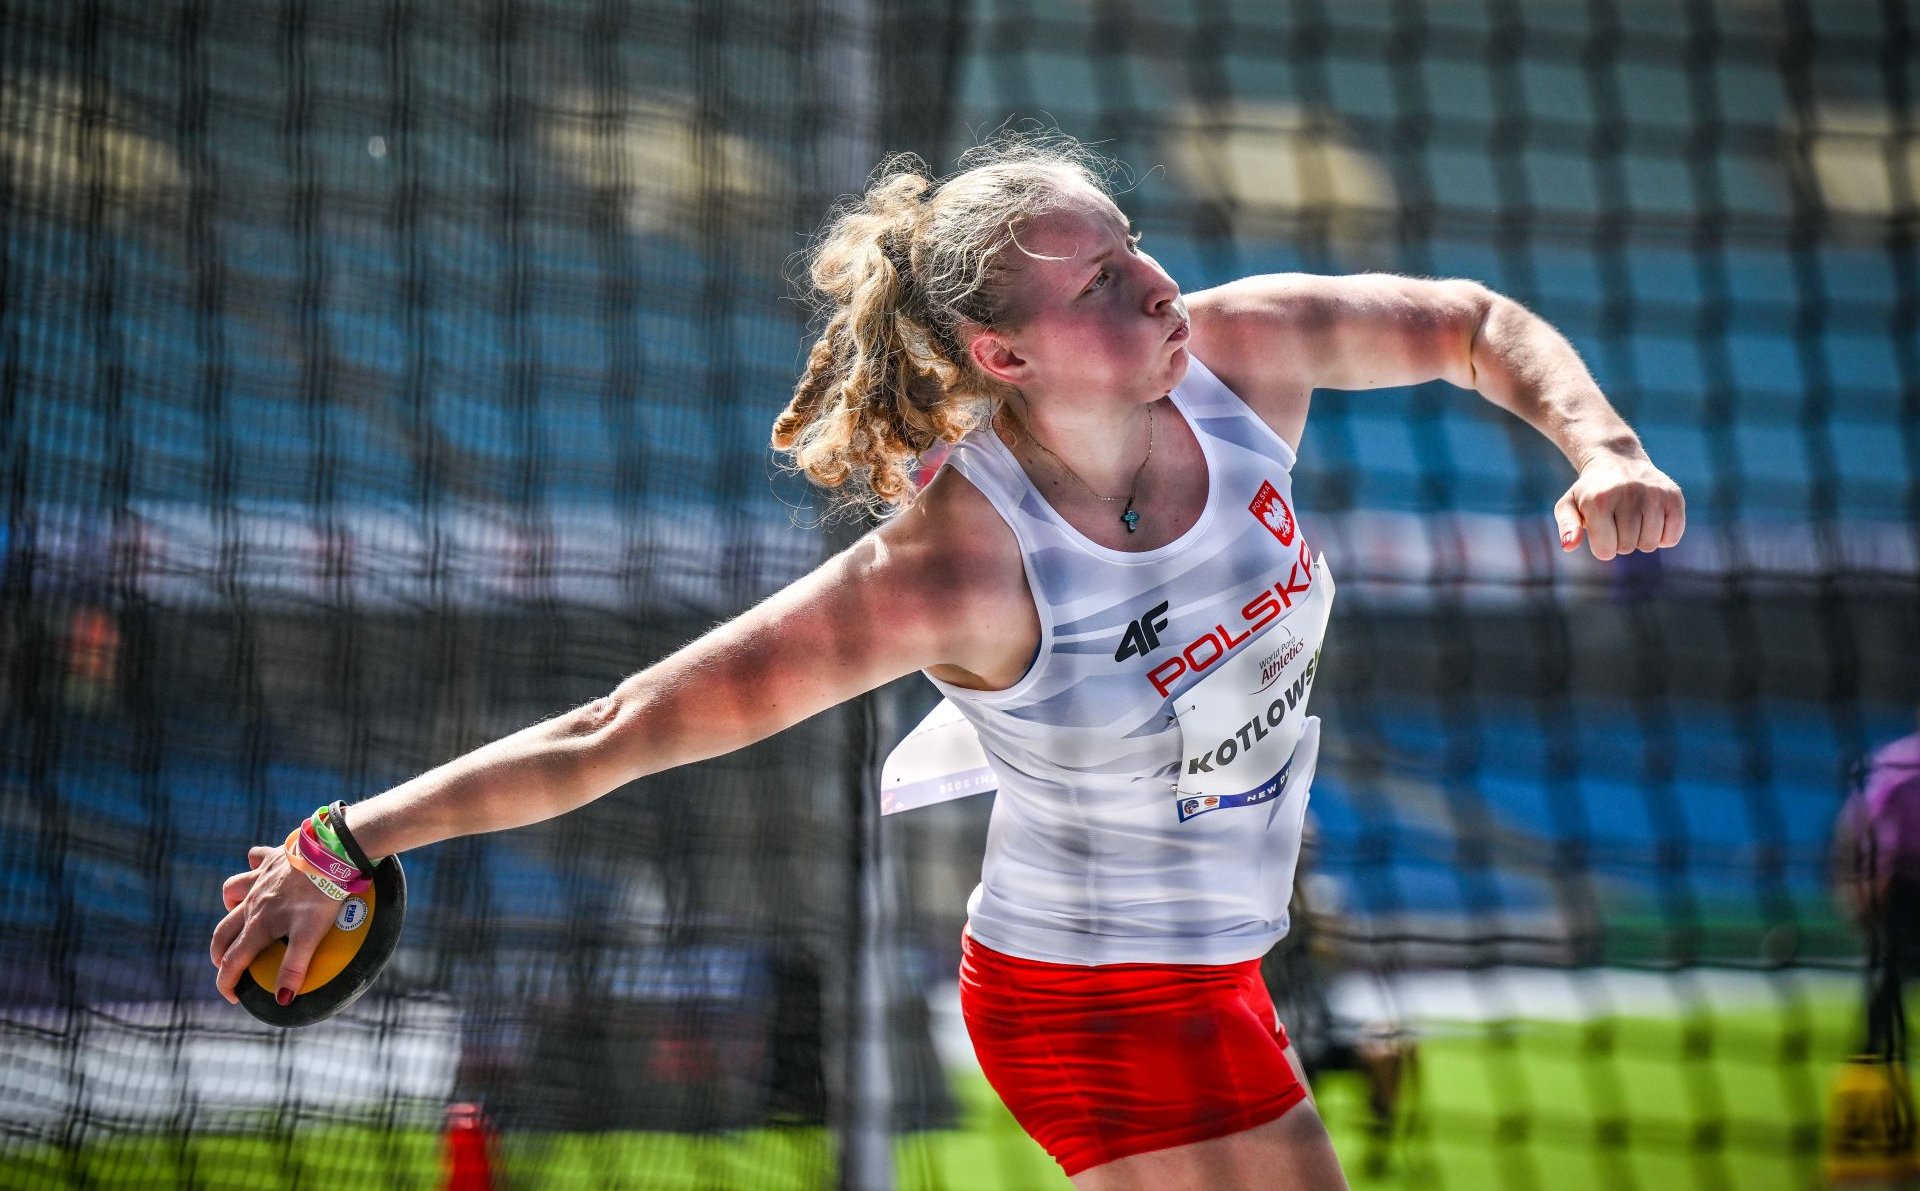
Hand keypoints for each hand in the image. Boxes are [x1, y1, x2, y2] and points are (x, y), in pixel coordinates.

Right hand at [210, 843, 341, 1005]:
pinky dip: (253, 866)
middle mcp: (253, 902)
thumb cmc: (321, 896)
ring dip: (229, 905)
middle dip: (220, 952)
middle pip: (223, 931)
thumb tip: (282, 999)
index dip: (227, 982)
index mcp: (259, 925)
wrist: (331, 853)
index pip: (233, 960)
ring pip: (231, 891)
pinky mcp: (274, 857)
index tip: (232, 997)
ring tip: (237, 914)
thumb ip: (295, 967)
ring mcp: (261, 878)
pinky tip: (260, 869)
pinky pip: (254, 859)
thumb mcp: (310, 936)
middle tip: (225, 964)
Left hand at [1554, 455, 1685, 560]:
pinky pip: (1671, 538)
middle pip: (1627, 547)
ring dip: (1640, 539)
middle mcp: (1627, 494)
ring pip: (1649, 544)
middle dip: (1620, 541)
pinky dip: (1662, 537)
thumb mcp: (1569, 505)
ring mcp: (1653, 494)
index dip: (1602, 546)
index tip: (1601, 530)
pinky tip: (1652, 520)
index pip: (1605, 551)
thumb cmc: (1591, 491)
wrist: (1618, 461)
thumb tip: (1569, 545)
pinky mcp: (1674, 496)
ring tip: (1633, 519)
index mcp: (1598, 500)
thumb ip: (1567, 526)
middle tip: (1617, 520)